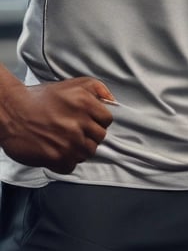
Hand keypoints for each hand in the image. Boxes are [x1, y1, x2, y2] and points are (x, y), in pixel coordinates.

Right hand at [0, 77, 115, 173]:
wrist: (11, 112)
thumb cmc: (41, 98)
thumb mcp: (73, 84)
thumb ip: (97, 89)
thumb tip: (113, 101)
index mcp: (85, 103)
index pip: (107, 120)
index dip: (97, 121)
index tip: (86, 122)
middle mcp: (80, 123)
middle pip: (99, 138)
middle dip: (88, 135)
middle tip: (73, 131)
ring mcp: (69, 142)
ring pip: (87, 153)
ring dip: (78, 149)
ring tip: (64, 140)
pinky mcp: (57, 158)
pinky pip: (72, 166)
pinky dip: (65, 162)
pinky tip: (55, 150)